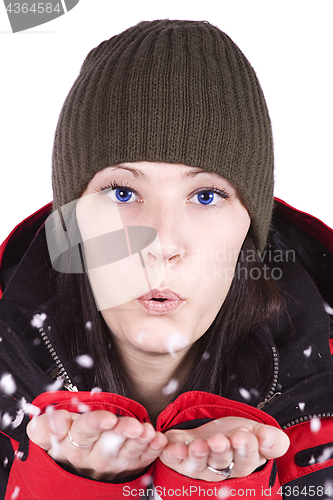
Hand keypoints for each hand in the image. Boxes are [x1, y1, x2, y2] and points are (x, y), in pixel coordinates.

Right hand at [27, 410, 166, 479]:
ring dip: (140, 442)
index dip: (95, 424)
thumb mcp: (46, 435)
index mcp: (72, 446)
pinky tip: (159, 441)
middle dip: (122, 434)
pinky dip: (152, 450)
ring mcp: (113, 464)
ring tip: (148, 432)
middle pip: (108, 445)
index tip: (108, 418)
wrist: (73, 468)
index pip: (82, 433)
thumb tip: (56, 420)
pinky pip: (142, 460)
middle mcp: (93, 457)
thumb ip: (45, 427)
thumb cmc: (63, 441)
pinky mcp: (129, 467)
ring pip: (127, 453)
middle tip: (134, 426)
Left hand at [160, 417, 289, 481]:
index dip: (244, 448)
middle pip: (220, 462)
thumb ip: (271, 439)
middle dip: (219, 451)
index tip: (242, 436)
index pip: (246, 459)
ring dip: (196, 455)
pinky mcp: (176, 457)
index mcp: (241, 463)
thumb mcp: (257, 432)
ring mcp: (196, 464)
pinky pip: (171, 458)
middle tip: (218, 440)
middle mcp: (218, 468)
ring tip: (198, 445)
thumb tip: (269, 438)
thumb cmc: (235, 435)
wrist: (210, 433)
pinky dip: (169, 452)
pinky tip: (169, 444)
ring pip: (196, 464)